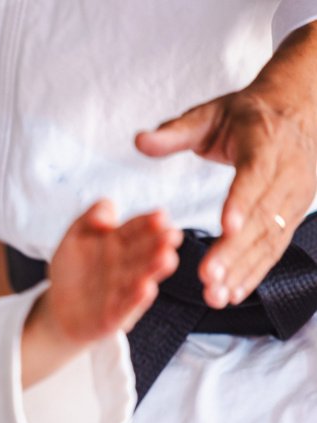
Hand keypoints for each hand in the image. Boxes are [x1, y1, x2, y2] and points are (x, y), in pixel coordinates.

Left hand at [41, 200, 181, 342]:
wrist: (59, 309)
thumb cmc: (73, 270)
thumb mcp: (76, 236)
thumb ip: (92, 217)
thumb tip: (109, 208)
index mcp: (118, 243)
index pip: (135, 230)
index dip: (147, 223)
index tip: (161, 216)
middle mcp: (125, 266)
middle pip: (142, 253)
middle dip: (157, 244)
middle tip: (173, 235)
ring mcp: (122, 291)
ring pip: (139, 278)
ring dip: (153, 269)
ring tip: (166, 258)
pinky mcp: (114, 316)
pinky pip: (125, 307)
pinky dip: (135, 299)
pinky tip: (146, 288)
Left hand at [135, 22, 316, 308]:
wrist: (297, 111)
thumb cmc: (244, 115)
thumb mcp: (209, 114)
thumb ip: (175, 132)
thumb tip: (139, 140)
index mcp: (265, 145)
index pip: (255, 176)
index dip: (242, 201)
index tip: (227, 226)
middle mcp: (287, 174)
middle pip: (262, 217)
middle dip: (235, 251)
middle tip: (208, 277)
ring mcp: (294, 199)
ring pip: (269, 239)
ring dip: (243, 270)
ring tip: (216, 295)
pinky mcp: (291, 216)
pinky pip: (273, 249)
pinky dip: (254, 272)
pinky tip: (233, 293)